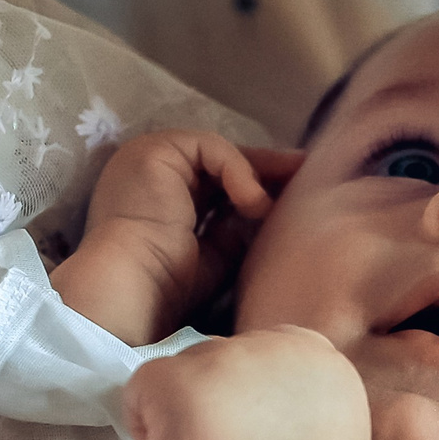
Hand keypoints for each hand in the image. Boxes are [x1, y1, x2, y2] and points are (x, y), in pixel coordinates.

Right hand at [54, 132, 299, 343]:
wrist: (132, 290)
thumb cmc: (168, 285)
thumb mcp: (216, 252)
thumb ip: (237, 226)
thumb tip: (270, 205)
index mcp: (157, 199)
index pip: (215, 184)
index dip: (255, 186)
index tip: (295, 192)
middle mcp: (151, 173)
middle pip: (219, 165)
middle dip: (265, 170)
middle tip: (306, 173)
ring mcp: (149, 157)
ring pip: (219, 154)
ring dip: (256, 174)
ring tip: (271, 205)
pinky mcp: (155, 150)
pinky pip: (211, 150)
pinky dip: (238, 172)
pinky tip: (252, 202)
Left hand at [124, 325, 371, 439]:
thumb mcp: (326, 431)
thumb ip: (296, 403)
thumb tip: (257, 408)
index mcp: (317, 353)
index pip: (264, 357)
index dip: (252, 400)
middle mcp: (275, 342)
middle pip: (223, 360)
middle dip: (222, 402)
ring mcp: (223, 356)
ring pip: (183, 376)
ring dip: (187, 416)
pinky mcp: (176, 378)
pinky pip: (140, 395)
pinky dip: (148, 432)